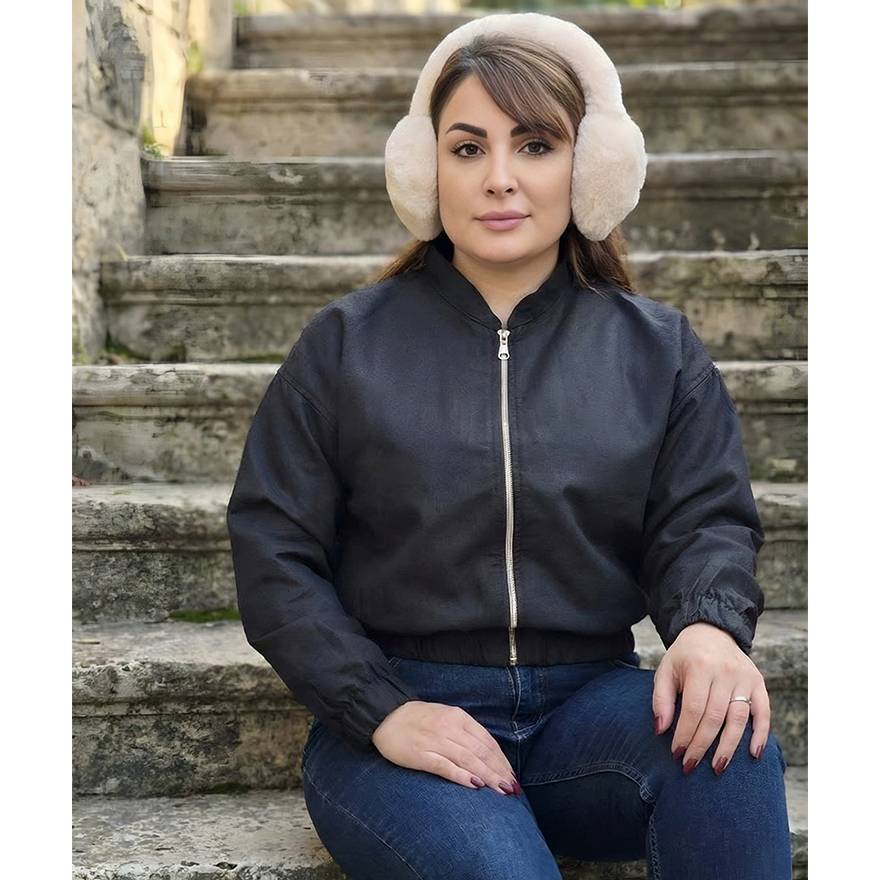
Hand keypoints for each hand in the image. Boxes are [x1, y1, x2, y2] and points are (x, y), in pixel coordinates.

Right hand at [371, 700, 520, 795]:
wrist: (385, 715)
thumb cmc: (418, 719)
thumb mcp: (445, 717)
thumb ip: (465, 732)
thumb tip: (486, 753)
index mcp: (458, 717)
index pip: (486, 741)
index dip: (501, 760)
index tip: (511, 775)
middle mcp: (450, 727)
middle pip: (481, 751)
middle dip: (499, 771)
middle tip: (512, 788)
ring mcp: (435, 741)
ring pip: (468, 759)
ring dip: (487, 776)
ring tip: (500, 790)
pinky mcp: (421, 754)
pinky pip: (445, 766)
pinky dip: (461, 775)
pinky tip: (475, 785)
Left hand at [652, 622, 770, 773]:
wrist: (710, 631)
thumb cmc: (684, 657)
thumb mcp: (666, 670)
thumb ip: (661, 699)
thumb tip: (661, 730)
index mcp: (699, 666)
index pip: (694, 709)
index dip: (685, 734)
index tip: (676, 753)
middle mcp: (725, 672)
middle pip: (715, 717)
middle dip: (702, 745)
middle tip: (690, 765)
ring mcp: (744, 678)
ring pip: (739, 719)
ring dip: (729, 747)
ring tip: (717, 767)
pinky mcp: (758, 682)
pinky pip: (763, 712)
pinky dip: (761, 734)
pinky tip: (753, 754)